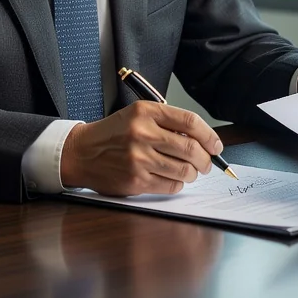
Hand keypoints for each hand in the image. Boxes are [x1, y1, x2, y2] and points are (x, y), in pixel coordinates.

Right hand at [59, 102, 223, 194]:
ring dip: (193, 173)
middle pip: (190, 148)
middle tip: (207, 163)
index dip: (209, 135)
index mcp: (146, 112)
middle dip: (205, 159)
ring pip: (184, 169)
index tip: (216, 145)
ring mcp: (139, 158)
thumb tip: (202, 139)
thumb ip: (167, 122)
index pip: (190, 121)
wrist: (81, 152)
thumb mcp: (137, 115)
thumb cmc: (113, 133)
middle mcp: (143, 133)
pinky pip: (170, 185)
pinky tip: (173, 179)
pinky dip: (178, 184)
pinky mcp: (135, 180)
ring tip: (191, 172)